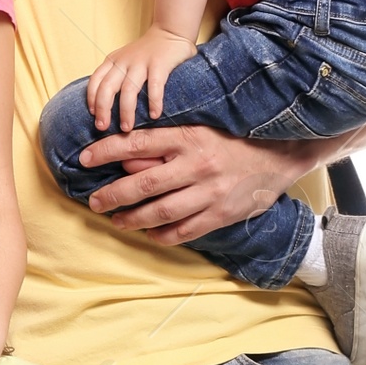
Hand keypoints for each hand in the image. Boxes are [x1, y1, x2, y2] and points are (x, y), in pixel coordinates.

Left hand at [77, 126, 318, 244]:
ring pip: (161, 211)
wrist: (281, 154)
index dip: (107, 151)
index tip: (84, 158)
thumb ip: (167, 144)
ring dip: (133, 218)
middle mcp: (197, 164)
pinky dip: (163, 235)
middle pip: (144, 183)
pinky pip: (185, 230)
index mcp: (190, 137)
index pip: (138, 143)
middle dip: (113, 195)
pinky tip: (150, 234)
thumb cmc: (234, 140)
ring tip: (116, 220)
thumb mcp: (201, 130)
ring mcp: (210, 192)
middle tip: (94, 202)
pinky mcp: (222, 214)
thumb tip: (128, 158)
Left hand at [86, 25, 195, 132]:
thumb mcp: (124, 60)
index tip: (93, 115)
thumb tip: (103, 106)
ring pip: (128, 90)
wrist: (170, 32)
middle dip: (103, 109)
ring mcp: (141, 62)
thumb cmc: (146, 53)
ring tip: (126, 128)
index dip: (91, 98)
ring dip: (126, 111)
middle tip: (102, 128)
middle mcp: (124, 61)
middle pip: (107, 87)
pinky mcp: (159, 64)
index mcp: (113, 61)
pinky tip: (154, 115)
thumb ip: (115, 76)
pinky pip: (154, 86)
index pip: (95, 81)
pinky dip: (154, 102)